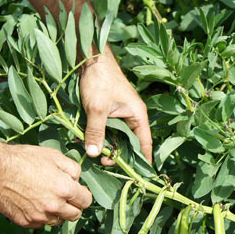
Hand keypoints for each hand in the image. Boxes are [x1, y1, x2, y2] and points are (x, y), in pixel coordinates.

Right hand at [0, 144, 91, 227]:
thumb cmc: (25, 159)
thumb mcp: (55, 156)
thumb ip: (73, 170)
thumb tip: (77, 181)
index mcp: (65, 190)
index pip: (86, 201)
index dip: (83, 195)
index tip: (77, 191)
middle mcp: (54, 207)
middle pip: (75, 215)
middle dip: (73, 206)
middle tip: (64, 196)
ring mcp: (39, 217)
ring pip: (58, 221)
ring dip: (57, 213)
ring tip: (47, 199)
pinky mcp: (25, 222)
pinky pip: (40, 223)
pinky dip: (41, 216)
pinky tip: (34, 203)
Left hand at [80, 49, 151, 164]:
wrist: (90, 57)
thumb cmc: (99, 80)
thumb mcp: (96, 109)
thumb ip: (96, 132)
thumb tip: (94, 155)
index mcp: (137, 116)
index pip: (145, 144)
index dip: (143, 161)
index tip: (140, 176)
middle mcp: (132, 117)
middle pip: (130, 143)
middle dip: (120, 156)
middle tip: (105, 164)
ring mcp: (120, 114)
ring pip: (117, 137)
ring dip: (108, 146)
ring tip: (96, 155)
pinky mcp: (109, 111)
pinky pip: (108, 129)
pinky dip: (101, 136)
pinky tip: (90, 142)